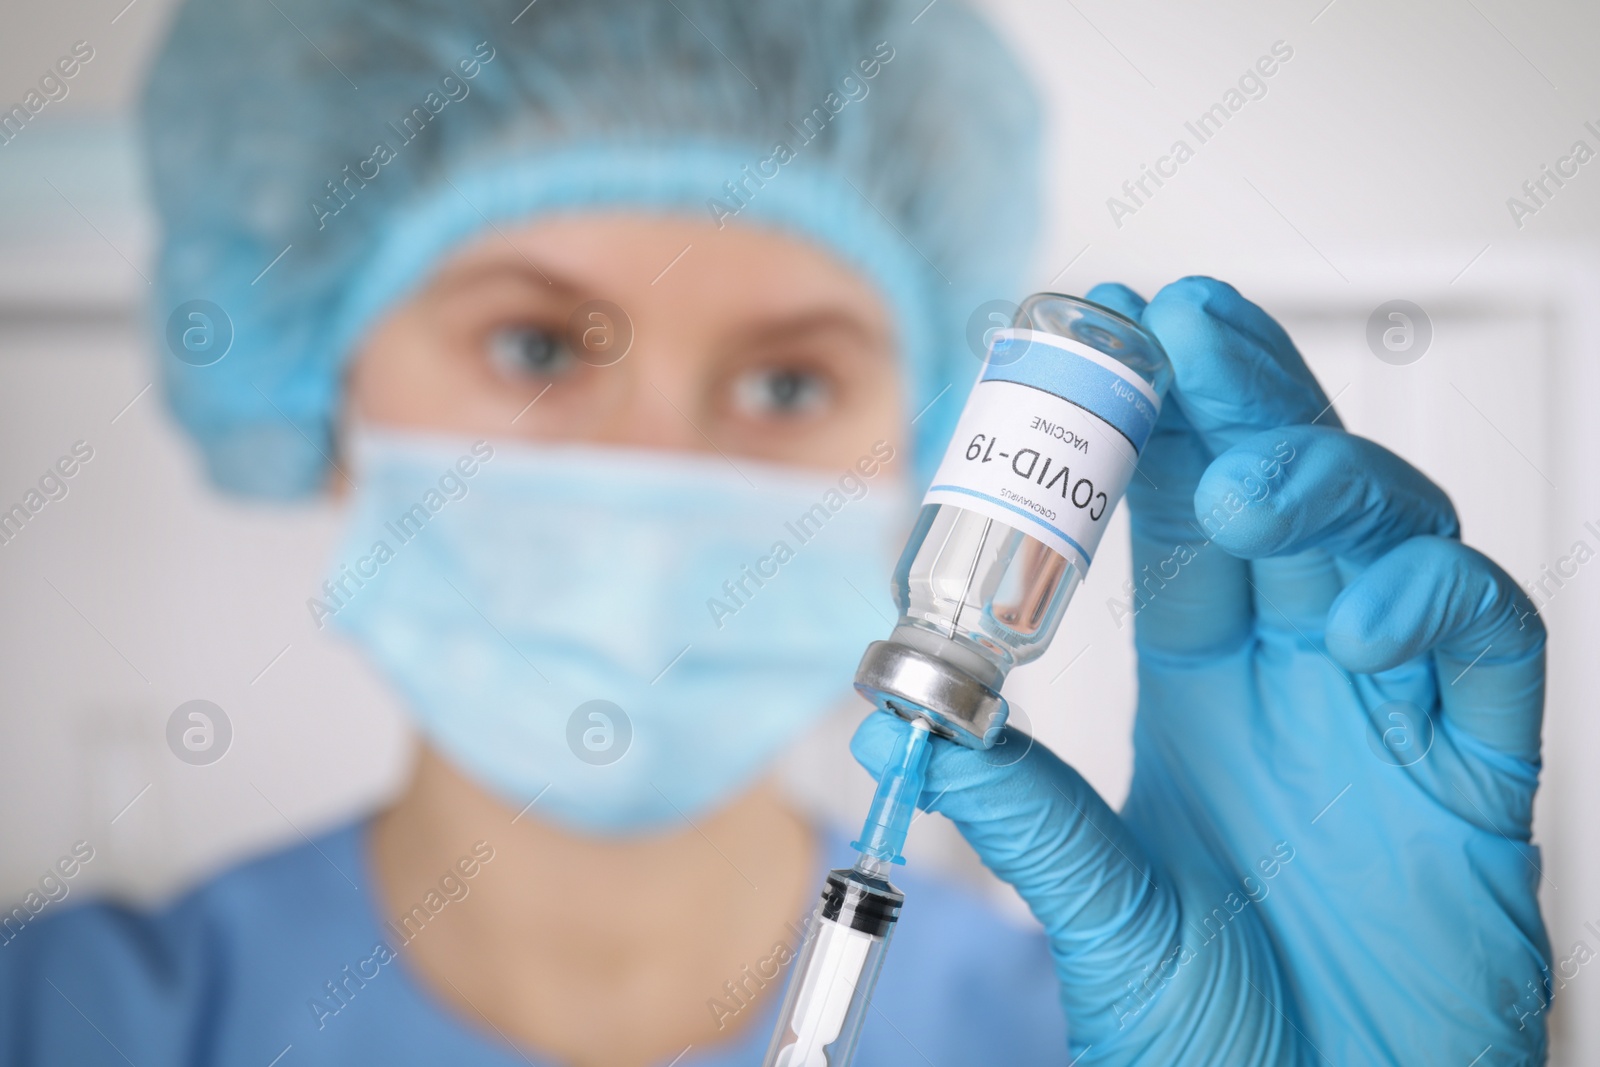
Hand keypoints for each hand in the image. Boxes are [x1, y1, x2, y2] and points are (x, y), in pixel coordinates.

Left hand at [854, 277, 1549, 1064]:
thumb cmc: (1221, 1033)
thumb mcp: (1098, 903)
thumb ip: (1022, 803)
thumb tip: (893, 711)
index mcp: (1205, 682)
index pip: (1178, 513)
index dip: (1154, 420)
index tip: (1108, 339)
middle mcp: (1300, 672)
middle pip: (1284, 485)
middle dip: (1239, 395)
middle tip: (1182, 327)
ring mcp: (1394, 706)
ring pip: (1387, 527)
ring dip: (1320, 482)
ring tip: (1241, 488)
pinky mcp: (1479, 766)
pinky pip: (1487, 634)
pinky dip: (1431, 600)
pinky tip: (1360, 623)